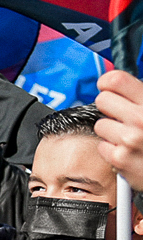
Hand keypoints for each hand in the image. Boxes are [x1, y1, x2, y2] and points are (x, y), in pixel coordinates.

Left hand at [95, 71, 142, 191]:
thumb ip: (141, 98)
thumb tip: (117, 83)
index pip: (116, 80)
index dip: (107, 83)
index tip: (108, 87)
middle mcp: (140, 119)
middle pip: (102, 100)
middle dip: (110, 107)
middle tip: (122, 115)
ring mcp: (129, 140)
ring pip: (100, 125)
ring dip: (112, 130)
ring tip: (130, 136)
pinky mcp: (120, 159)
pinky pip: (102, 146)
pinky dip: (112, 149)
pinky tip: (129, 150)